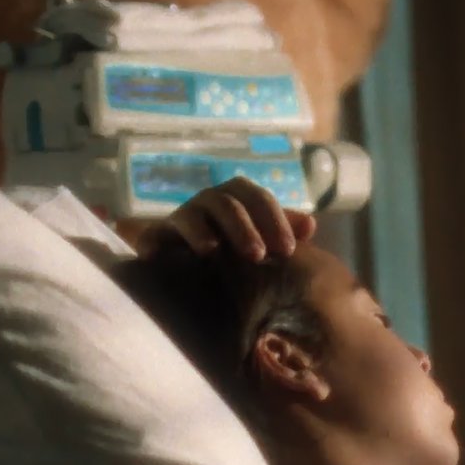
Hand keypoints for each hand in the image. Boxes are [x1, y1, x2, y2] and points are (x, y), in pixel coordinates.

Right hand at [137, 177, 316, 260]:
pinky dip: (158, 242)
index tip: (288, 250)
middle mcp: (210, 201)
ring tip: (214, 251)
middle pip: (227, 203)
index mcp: (239, 198)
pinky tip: (168, 256)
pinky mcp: (157, 236)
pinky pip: (155, 235)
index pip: (258, 198)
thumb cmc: (240, 251)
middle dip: (244, 227)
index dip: (274, 220)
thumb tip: (309, 225)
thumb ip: (286, 232)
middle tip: (258, 256)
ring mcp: (183, 216)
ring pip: (193, 213)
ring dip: (202, 231)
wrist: (193, 266)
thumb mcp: (266, 240)